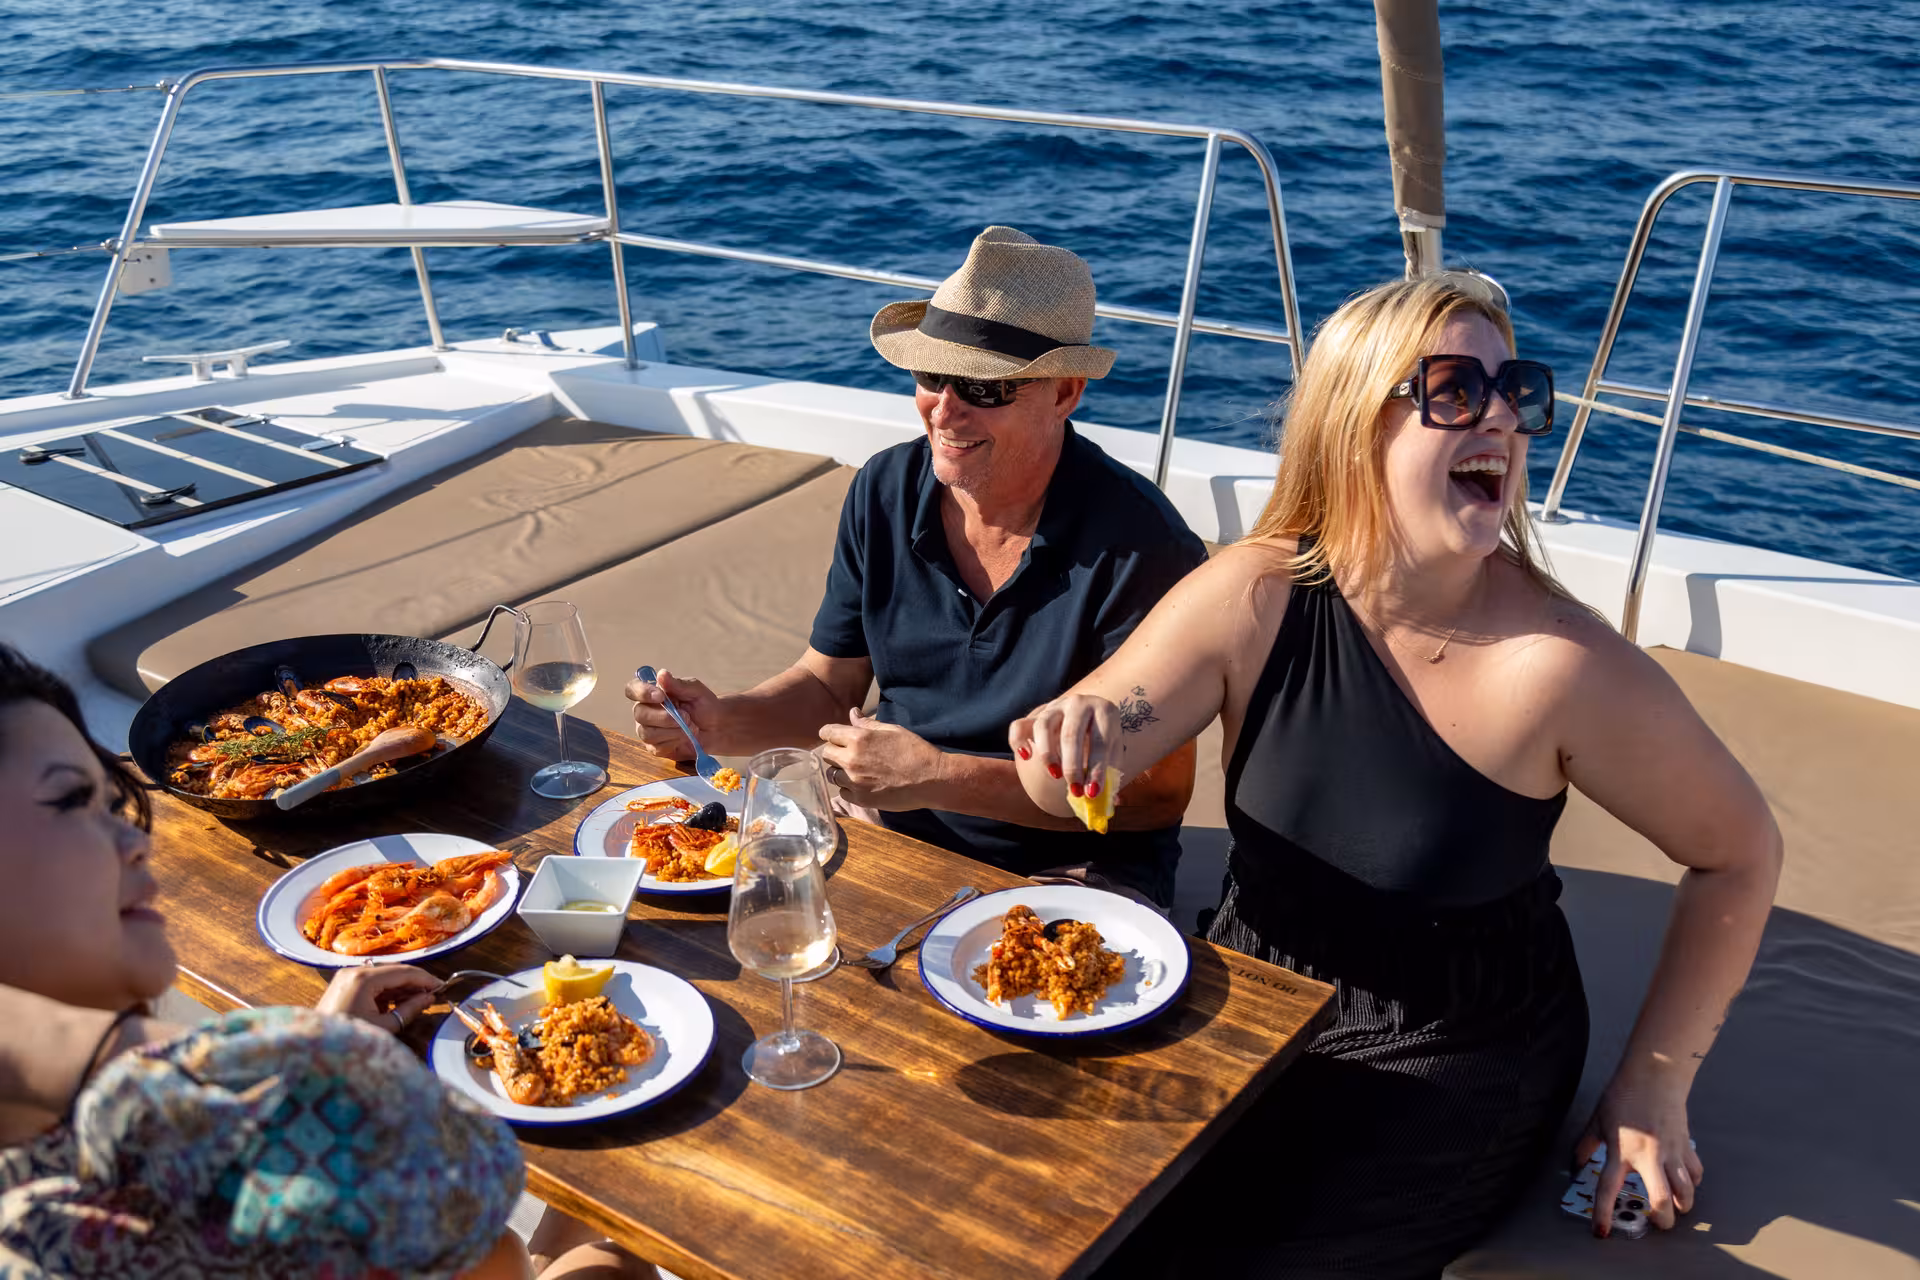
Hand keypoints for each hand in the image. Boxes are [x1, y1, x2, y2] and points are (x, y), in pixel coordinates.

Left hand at [315, 965, 439, 1032]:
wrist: (314, 1051)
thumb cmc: (349, 1040)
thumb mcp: (384, 1027)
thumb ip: (410, 1010)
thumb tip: (429, 998)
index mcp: (363, 979)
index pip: (403, 972)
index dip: (426, 979)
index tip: (443, 986)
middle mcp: (354, 972)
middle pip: (394, 971)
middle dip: (415, 982)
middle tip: (434, 994)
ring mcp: (347, 977)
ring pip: (384, 976)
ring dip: (402, 987)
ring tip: (420, 1001)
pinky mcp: (344, 985)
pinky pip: (372, 983)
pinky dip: (388, 991)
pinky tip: (400, 1002)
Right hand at [623, 669, 723, 760]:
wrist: (717, 727)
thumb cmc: (704, 705)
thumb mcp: (696, 691)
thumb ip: (678, 684)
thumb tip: (661, 674)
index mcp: (651, 693)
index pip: (632, 689)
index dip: (642, 693)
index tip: (661, 696)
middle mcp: (645, 711)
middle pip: (639, 714)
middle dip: (665, 717)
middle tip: (687, 717)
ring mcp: (648, 730)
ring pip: (647, 733)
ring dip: (673, 731)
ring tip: (691, 727)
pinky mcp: (655, 748)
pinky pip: (657, 747)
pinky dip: (675, 742)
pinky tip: (686, 737)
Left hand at [816, 708, 946, 810]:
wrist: (931, 780)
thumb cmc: (914, 751)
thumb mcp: (892, 730)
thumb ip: (867, 723)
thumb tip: (852, 713)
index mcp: (858, 739)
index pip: (827, 733)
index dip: (830, 733)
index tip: (835, 736)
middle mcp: (851, 760)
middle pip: (826, 754)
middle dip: (835, 751)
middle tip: (849, 752)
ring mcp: (854, 782)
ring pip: (832, 774)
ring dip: (840, 770)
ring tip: (857, 770)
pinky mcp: (860, 799)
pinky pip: (842, 792)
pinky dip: (849, 788)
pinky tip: (863, 784)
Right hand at [1009, 694, 1119, 796]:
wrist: (1089, 720)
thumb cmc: (1102, 743)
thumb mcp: (1113, 756)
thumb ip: (1111, 777)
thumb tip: (1110, 802)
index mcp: (1105, 711)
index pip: (1100, 741)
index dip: (1097, 769)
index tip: (1092, 793)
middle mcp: (1079, 703)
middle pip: (1070, 734)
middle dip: (1072, 767)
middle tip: (1075, 791)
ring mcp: (1055, 707)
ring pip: (1043, 727)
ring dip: (1048, 755)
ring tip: (1055, 775)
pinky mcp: (1035, 715)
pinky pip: (1019, 725)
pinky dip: (1019, 742)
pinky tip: (1027, 757)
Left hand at [1574, 1075, 1702, 1235]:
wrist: (1654, 1075)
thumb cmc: (1623, 1095)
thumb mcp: (1597, 1120)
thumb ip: (1586, 1145)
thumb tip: (1575, 1163)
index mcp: (1621, 1151)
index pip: (1608, 1189)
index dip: (1604, 1214)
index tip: (1602, 1232)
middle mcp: (1648, 1157)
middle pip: (1662, 1201)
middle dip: (1662, 1221)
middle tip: (1657, 1223)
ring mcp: (1671, 1153)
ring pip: (1685, 1192)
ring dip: (1682, 1205)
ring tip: (1675, 1207)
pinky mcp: (1686, 1146)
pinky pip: (1695, 1173)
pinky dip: (1693, 1183)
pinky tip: (1685, 1183)